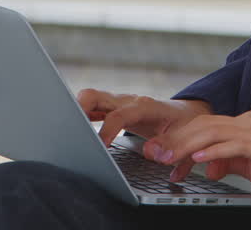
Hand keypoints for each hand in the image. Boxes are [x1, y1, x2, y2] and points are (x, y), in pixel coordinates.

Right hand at [76, 88, 210, 145]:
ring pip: (89, 98)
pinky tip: (72, 129)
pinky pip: (91, 107)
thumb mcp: (186, 136)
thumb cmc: (186, 125)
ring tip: (63, 130)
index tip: (99, 147)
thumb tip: (151, 153)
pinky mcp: (113, 109)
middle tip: (69, 130)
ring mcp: (118, 103)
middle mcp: (128, 101)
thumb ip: (171, 146)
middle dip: (78, 109)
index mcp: (145, 107)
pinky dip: (80, 116)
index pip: (120, 114)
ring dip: (75, 111)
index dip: (108, 129)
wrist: (187, 114)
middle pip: (96, 96)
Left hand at [147, 111, 250, 214]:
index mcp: (244, 125)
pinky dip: (214, 152)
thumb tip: (204, 167)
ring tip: (168, 157)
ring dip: (187, 146)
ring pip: (214, 132)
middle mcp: (250, 122)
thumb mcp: (248, 168)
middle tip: (154, 152)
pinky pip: (235, 146)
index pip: (203, 126)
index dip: (178, 138)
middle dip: (175, 139)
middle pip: (203, 125)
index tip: (158, 151)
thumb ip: (226, 163)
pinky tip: (198, 160)